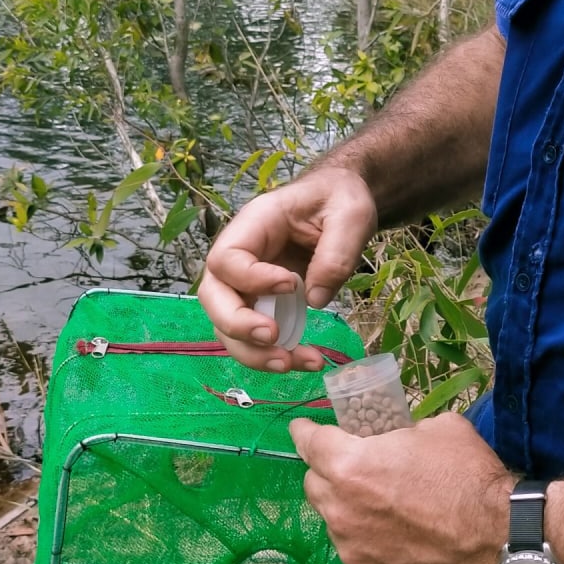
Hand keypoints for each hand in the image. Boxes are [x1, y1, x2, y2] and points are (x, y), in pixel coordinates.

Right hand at [197, 164, 377, 370]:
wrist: (340, 204)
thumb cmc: (340, 200)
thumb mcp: (350, 215)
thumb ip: (336, 252)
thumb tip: (314, 300)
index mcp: (254, 224)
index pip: (228, 257)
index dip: (251, 278)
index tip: (291, 285)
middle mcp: (240, 256)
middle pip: (214, 296)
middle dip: (237, 325)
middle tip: (272, 337)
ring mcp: (247, 283)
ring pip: (227, 325)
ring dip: (253, 352)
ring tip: (291, 363)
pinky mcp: (262, 303)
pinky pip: (254, 336)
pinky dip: (272, 355)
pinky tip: (305, 361)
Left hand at [289, 411, 512, 563]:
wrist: (500, 536)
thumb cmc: (468, 475)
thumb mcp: (436, 428)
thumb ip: (399, 433)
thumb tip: (394, 439)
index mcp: (350, 466)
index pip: (307, 443)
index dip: (305, 432)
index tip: (304, 430)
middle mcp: (340, 509)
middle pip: (314, 484)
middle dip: (328, 472)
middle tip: (357, 470)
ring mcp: (352, 549)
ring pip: (334, 521)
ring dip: (348, 509)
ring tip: (384, 508)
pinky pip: (356, 551)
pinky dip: (368, 541)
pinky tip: (398, 537)